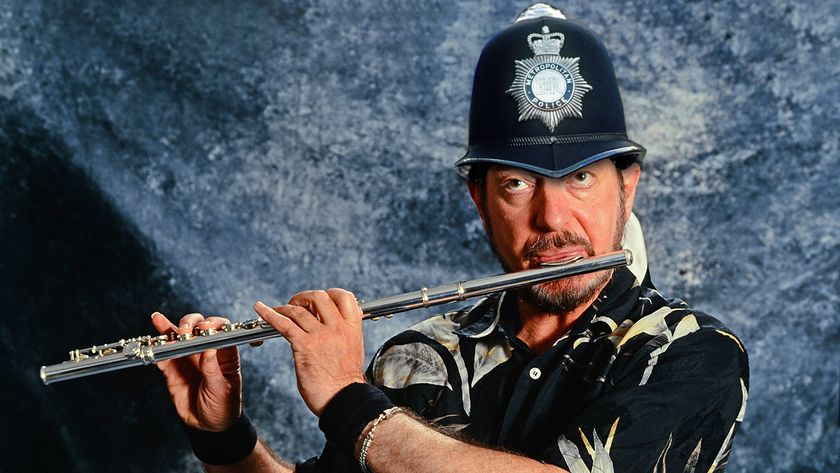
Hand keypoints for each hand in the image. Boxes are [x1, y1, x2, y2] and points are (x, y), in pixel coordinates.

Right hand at [151, 312, 242, 431]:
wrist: (208, 427)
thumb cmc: (223, 406)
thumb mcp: (222, 390)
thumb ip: (213, 371)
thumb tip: (209, 350)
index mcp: (224, 353)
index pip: (221, 330)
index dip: (213, 324)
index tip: (207, 327)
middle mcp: (206, 351)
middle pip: (197, 327)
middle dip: (190, 324)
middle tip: (184, 332)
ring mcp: (188, 359)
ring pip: (177, 338)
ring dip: (168, 328)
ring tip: (159, 321)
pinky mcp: (173, 370)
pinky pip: (163, 357)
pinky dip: (156, 349)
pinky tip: (152, 343)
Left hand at [255, 289, 365, 416]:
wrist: (344, 400)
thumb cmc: (344, 382)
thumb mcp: (352, 351)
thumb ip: (342, 336)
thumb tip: (326, 327)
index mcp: (352, 328)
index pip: (345, 297)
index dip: (330, 293)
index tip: (319, 300)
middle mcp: (338, 328)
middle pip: (320, 297)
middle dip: (305, 297)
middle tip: (297, 304)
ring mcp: (321, 336)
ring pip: (299, 310)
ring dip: (286, 307)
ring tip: (279, 309)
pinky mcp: (305, 346)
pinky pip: (284, 324)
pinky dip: (269, 314)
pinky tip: (260, 309)